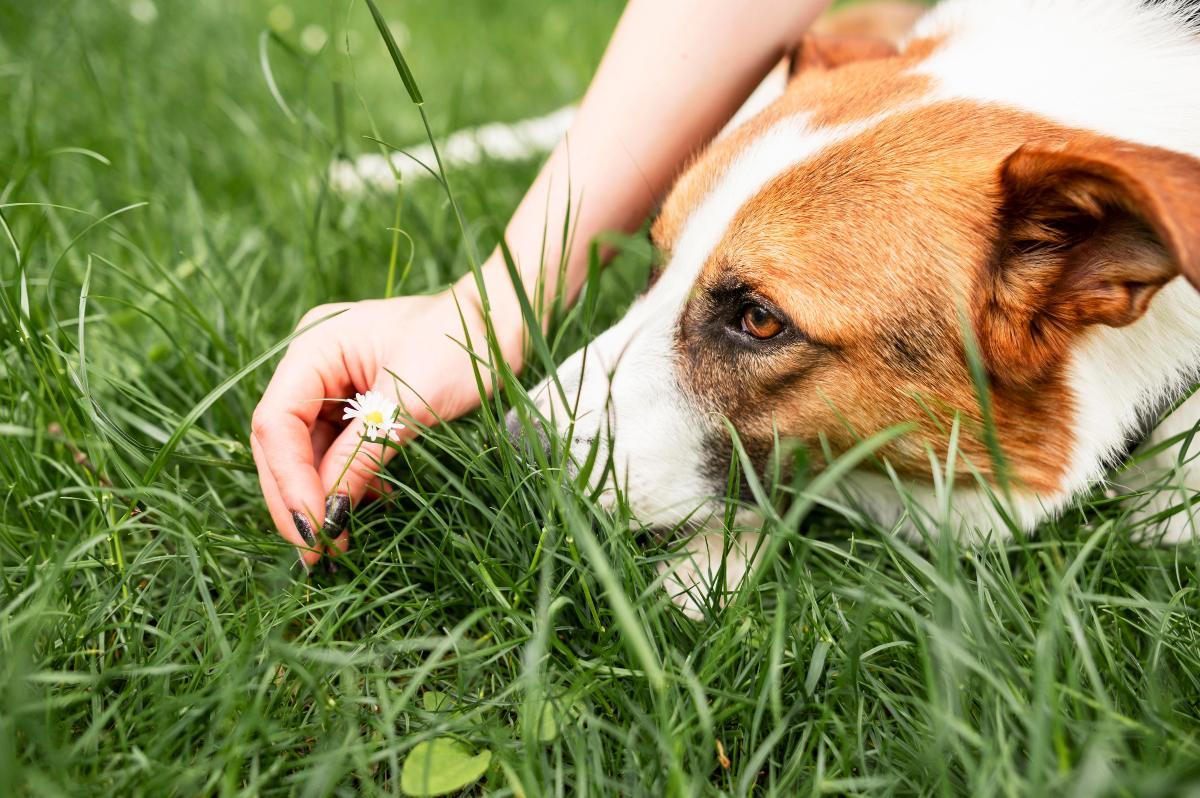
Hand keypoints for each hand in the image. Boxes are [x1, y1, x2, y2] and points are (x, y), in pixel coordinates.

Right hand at [250, 282, 519, 567]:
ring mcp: (334, 385)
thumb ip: (361, 458)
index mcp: (314, 347)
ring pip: (308, 453)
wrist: (501, 324)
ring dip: (323, 497)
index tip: (313, 528)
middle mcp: (314, 365)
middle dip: (297, 498)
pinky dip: (349, 484)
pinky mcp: (359, 406)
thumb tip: (328, 518)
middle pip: (282, 442)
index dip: (287, 480)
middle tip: (317, 553)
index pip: (275, 423)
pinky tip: (368, 508)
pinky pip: (338, 452)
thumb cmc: (460, 347)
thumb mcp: (408, 406)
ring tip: (340, 542)